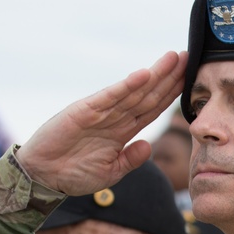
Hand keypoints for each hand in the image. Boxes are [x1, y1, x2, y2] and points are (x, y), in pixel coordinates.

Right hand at [17, 51, 187, 195]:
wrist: (43, 177)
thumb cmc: (74, 175)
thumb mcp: (110, 173)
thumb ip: (130, 160)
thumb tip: (149, 146)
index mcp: (122, 131)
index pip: (152, 108)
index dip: (171, 94)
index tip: (190, 80)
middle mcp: (115, 117)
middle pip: (148, 94)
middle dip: (169, 77)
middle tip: (188, 57)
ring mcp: (101, 112)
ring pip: (134, 91)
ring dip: (154, 75)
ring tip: (173, 58)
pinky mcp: (85, 111)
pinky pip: (110, 97)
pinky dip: (126, 86)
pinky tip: (143, 75)